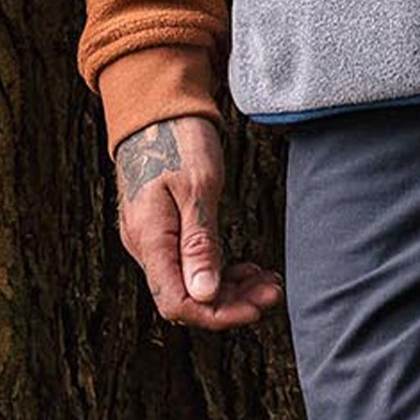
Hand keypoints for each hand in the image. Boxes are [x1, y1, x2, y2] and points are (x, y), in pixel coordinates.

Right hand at [113, 115, 284, 330]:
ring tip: (267, 279)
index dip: (217, 314)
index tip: (255, 308)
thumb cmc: (179, 138)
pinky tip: (247, 267)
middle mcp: (146, 245)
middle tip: (273, 290)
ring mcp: (154, 238)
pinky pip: (192, 262)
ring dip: (231, 287)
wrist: (158, 105)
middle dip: (233, 302)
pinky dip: (221, 268)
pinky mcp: (165, 229)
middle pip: (188, 297)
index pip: (177, 302)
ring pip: (193, 281)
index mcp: (148, 238)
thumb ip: (199, 243)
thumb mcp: (197, 186)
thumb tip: (204, 297)